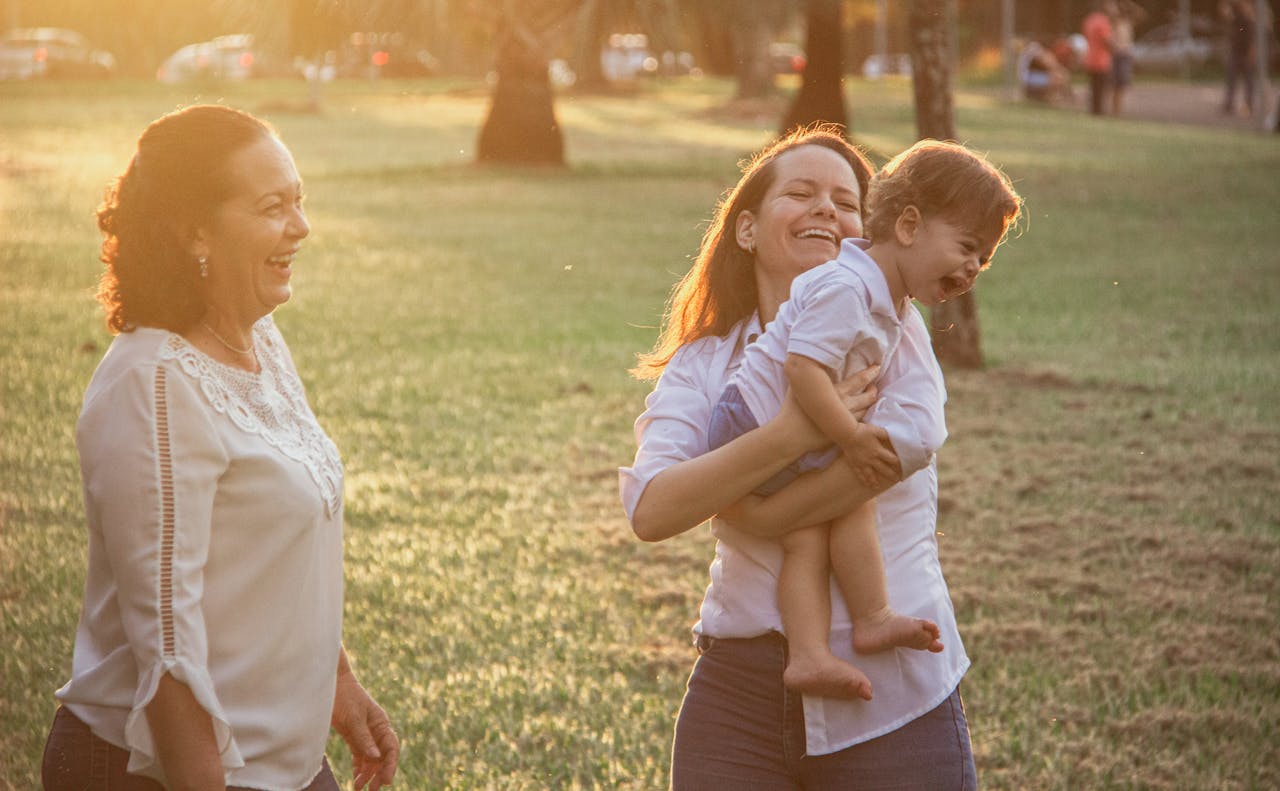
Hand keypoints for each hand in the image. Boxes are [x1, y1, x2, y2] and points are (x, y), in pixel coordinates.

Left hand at [332, 659, 398, 789]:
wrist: (329, 683)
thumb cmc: (344, 696)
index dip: (390, 765)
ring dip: (368, 773)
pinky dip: (358, 766)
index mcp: (381, 722)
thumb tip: (375, 757)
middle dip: (379, 773)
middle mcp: (375, 729)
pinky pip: (359, 754)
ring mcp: (364, 732)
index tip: (386, 780)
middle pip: (382, 755)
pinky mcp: (352, 735)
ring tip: (359, 788)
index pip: (391, 747)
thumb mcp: (353, 718)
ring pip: (370, 757)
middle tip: (374, 789)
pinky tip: (356, 777)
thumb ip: (363, 738)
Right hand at [776, 364, 879, 453]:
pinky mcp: (844, 433)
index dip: (871, 373)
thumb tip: (805, 363)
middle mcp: (845, 405)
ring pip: (866, 410)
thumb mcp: (797, 387)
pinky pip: (861, 425)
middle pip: (868, 395)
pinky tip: (863, 417)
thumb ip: (805, 376)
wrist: (791, 435)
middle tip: (875, 386)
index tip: (877, 367)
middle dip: (874, 389)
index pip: (860, 380)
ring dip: (870, 404)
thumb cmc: (791, 411)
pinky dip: (865, 419)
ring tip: (870, 400)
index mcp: (835, 391)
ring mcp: (846, 420)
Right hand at [840, 424, 899, 487]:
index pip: (891, 459)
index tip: (903, 466)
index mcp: (878, 451)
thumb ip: (886, 434)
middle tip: (896, 479)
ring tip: (877, 487)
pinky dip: (863, 480)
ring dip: (874, 481)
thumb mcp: (877, 430)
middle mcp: (871, 460)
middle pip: (883, 469)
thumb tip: (896, 436)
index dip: (898, 463)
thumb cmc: (862, 431)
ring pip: (870, 475)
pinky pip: (859, 474)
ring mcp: (862, 463)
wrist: (847, 434)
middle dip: (891, 475)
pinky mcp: (854, 464)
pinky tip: (865, 484)